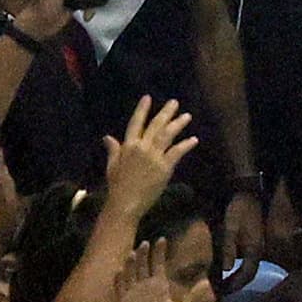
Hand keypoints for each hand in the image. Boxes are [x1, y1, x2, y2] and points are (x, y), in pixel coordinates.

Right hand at [100, 97, 198, 213]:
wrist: (125, 203)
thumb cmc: (117, 186)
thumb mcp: (112, 165)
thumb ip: (113, 149)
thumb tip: (107, 137)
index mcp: (128, 146)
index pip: (136, 123)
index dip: (142, 110)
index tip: (148, 98)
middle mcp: (142, 147)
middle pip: (156, 126)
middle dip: (166, 113)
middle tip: (175, 102)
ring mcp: (154, 157)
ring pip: (167, 135)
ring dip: (178, 124)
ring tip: (187, 116)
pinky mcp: (165, 167)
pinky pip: (177, 152)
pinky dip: (186, 145)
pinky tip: (193, 139)